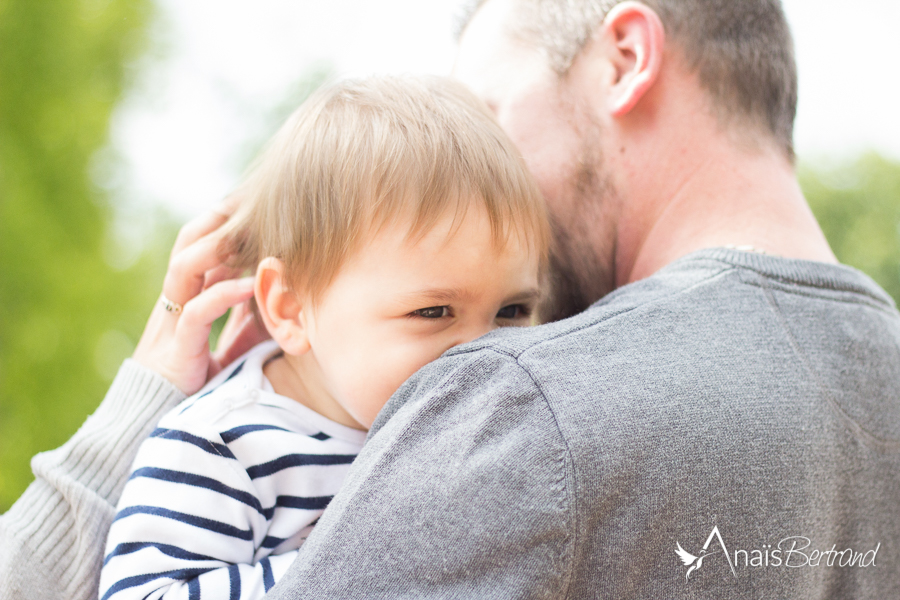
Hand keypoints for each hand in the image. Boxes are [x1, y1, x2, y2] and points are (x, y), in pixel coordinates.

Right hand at [132, 201, 269, 394]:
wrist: (158, 423)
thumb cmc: (196, 384)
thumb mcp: (230, 345)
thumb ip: (247, 321)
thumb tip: (279, 299)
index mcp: (186, 296)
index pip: (201, 244)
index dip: (224, 221)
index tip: (256, 202)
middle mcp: (175, 301)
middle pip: (190, 242)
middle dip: (219, 218)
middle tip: (253, 199)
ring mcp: (172, 321)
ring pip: (186, 267)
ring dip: (219, 246)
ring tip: (251, 228)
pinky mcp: (177, 348)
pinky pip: (198, 311)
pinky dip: (225, 294)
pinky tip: (252, 284)